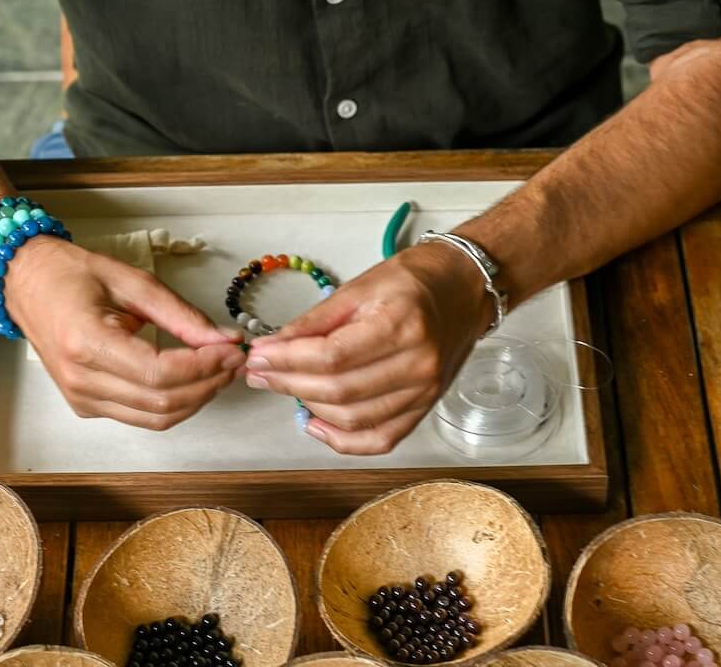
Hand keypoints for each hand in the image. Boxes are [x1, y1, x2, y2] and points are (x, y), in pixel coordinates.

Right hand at [4, 238, 244, 429]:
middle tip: (234, 359)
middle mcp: (81, 380)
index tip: (232, 349)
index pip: (159, 373)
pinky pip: (140, 416)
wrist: (27, 284)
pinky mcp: (85, 406)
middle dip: (207, 384)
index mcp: (87, 343)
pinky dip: (173, 402)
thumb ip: (180, 314)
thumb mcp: (132, 281)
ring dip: (196, 398)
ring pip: (155, 418)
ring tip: (220, 370)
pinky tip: (192, 379)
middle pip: (161, 402)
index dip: (203, 366)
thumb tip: (224, 339)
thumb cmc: (74, 274)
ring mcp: (81, 399)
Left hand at [243, 240, 492, 454]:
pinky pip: (380, 439)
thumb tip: (273, 346)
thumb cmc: (411, 281)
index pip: (332, 356)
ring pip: (354, 418)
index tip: (258, 356)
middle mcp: (417, 365)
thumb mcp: (359, 287)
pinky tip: (315, 423)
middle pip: (339, 390)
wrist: (462, 289)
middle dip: (289, 383)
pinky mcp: (424, 408)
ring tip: (282, 387)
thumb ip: (316, 320)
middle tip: (258, 372)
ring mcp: (424, 392)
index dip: (288, 360)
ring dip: (309, 407)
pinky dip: (343, 439)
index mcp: (401, 326)